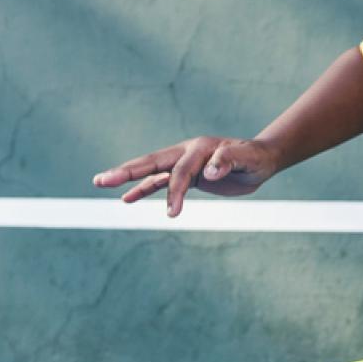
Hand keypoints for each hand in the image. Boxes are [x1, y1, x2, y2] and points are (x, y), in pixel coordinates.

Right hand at [92, 135, 279, 216]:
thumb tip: (210, 172)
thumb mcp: (249, 159)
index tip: (172, 213)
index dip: (176, 190)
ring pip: (152, 172)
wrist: (261, 160)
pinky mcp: (186, 175)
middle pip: (152, 162)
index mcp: (200, 148)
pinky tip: (127, 198)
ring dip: (128, 179)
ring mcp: (184, 163)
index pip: (182, 171)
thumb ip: (230, 161)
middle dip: (127, 171)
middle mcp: (187, 153)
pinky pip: (160, 182)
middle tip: (102, 180)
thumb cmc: (256, 158)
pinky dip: (144, 189)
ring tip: (101, 183)